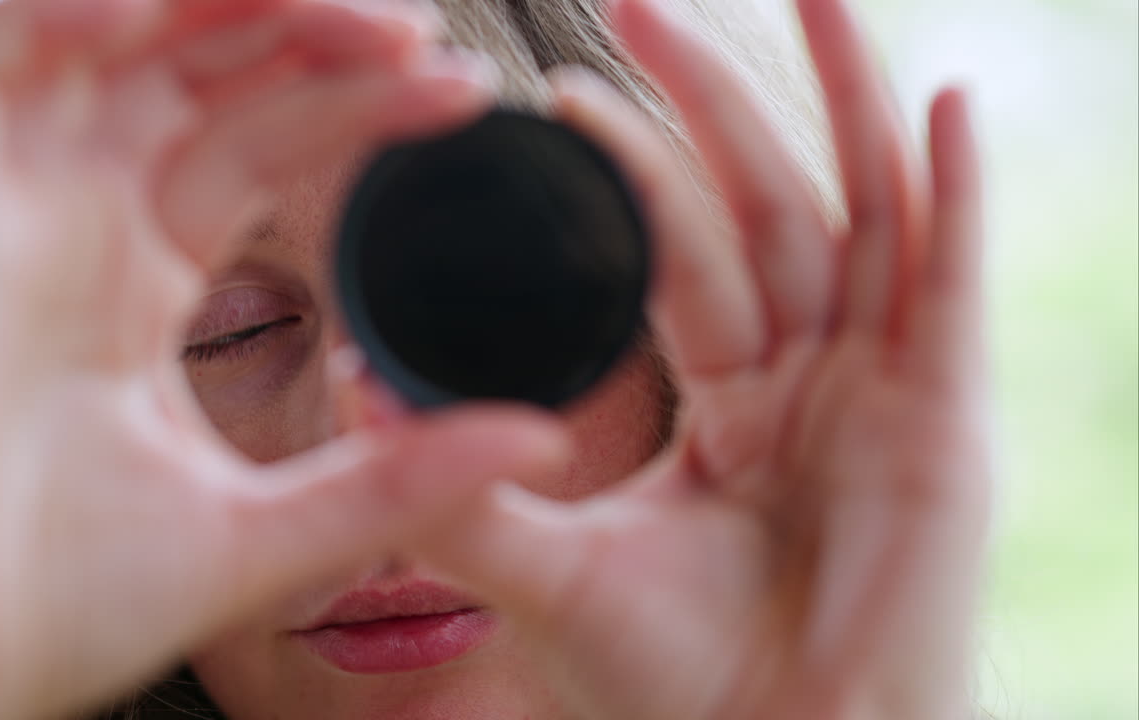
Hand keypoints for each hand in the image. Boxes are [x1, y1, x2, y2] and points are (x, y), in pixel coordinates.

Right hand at [0, 2, 566, 717]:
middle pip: (188, 77)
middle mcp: (78, 233)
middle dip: (303, 33)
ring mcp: (9, 221)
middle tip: (418, 28)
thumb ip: (396, 479)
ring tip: (346, 7)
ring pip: (99, 47)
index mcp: (140, 288)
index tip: (455, 91)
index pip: (254, 147)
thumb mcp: (270, 529)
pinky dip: (54, 20)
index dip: (349, 106)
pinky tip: (151, 5)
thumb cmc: (65, 610)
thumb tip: (537, 444)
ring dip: (213, 5)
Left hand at [415, 0, 989, 716]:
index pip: (679, 253)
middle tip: (641, 0)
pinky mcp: (949, 416)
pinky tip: (948, 103)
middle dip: (713, 97)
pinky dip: (956, 195)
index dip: (630, 170)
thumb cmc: (682, 685)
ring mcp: (885, 384)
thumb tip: (359, 389)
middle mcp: (814, 372)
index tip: (557, 94)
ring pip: (864, 210)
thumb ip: (463, 482)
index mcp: (735, 399)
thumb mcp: (553, 564)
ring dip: (844, 94)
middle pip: (764, 202)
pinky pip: (954, 284)